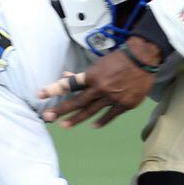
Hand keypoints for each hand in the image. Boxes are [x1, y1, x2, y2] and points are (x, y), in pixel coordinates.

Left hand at [38, 41, 159, 128]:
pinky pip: (109, 116)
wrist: (143, 60)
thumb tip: (65, 76)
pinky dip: (101, 121)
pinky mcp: (124, 104)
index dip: (53, 89)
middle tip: (47, 117)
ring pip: (90, 111)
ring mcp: (112, 98)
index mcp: (92, 76)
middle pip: (76, 102)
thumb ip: (83, 75)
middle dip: (60, 110)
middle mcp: (100, 88)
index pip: (69, 84)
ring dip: (76, 119)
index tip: (40, 94)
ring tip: (64, 125)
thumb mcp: (99, 64)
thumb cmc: (119, 59)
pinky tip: (92, 125)